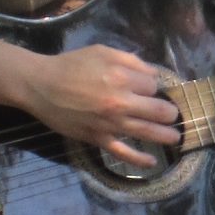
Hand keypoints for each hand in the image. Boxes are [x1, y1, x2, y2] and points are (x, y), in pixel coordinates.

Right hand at [24, 44, 183, 168]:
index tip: (146, 89)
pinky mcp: (97, 138)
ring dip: (166, 136)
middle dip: (169, 112)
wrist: (39, 85)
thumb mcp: (103, 52)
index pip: (153, 86)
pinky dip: (138, 159)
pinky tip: (152, 162)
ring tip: (175, 137)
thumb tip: (154, 74)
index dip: (151, 87)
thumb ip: (132, 61)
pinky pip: (122, 152)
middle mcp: (120, 102)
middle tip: (171, 115)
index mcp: (122, 77)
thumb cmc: (71, 65)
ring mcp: (110, 123)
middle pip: (158, 110)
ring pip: (147, 132)